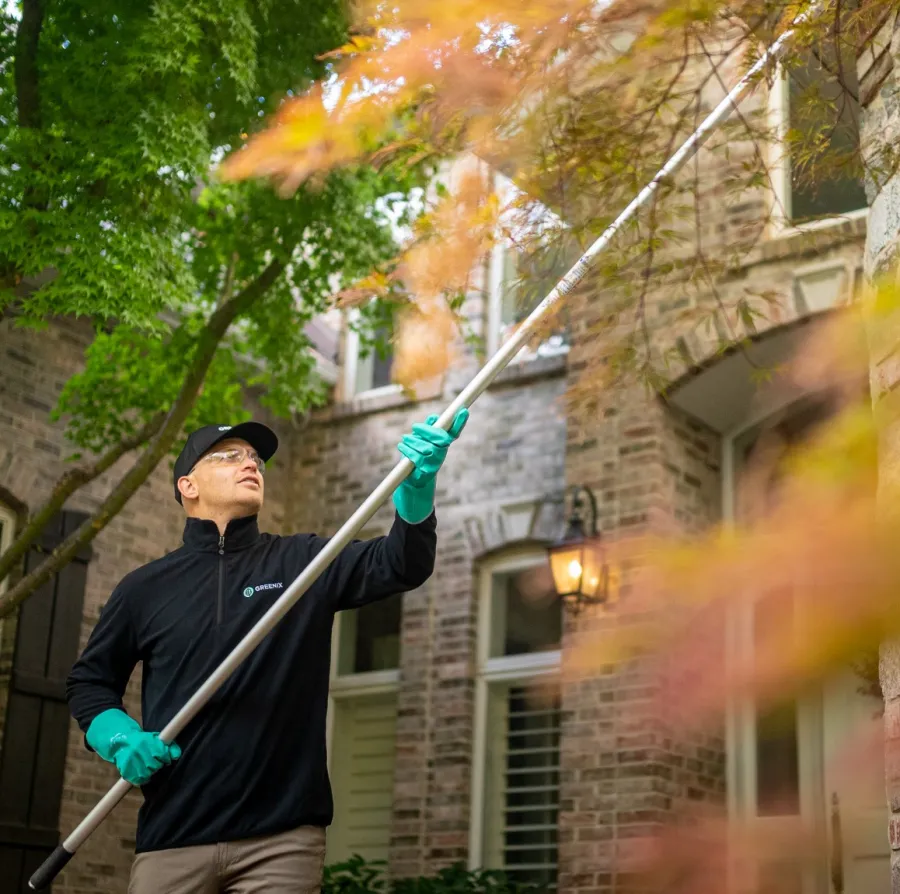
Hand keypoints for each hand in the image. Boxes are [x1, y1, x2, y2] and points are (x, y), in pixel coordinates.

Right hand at [86, 708, 180, 785]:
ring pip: (147, 774)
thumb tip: (176, 756)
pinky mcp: (125, 770)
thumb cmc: (143, 740)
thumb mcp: (156, 738)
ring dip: (150, 772)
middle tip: (156, 762)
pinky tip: (143, 773)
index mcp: (147, 741)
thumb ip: (169, 746)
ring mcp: (130, 761)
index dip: (166, 758)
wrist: (121, 742)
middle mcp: (138, 751)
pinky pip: (138, 780)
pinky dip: (142, 779)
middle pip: (155, 765)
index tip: (165, 758)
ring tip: (148, 767)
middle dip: (158, 765)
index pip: (163, 754)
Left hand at [393, 408, 467, 523]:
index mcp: (442, 446)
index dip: (460, 423)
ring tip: (405, 439)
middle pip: (441, 440)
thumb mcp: (422, 443)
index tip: (464, 410)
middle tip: (414, 427)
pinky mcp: (426, 474)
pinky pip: (418, 459)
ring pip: (427, 449)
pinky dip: (408, 450)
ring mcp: (435, 465)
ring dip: (414, 441)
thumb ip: (428, 431)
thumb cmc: (417, 460)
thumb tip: (434, 417)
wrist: (413, 485)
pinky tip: (402, 446)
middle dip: (427, 431)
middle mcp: (441, 455)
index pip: (454, 433)